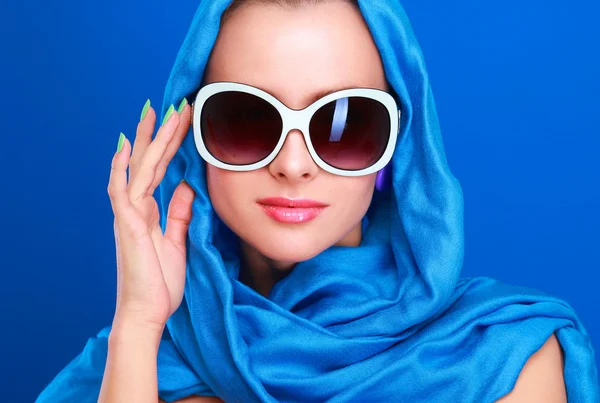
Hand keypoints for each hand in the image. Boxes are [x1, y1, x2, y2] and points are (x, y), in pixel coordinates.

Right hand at [107, 101, 193, 332]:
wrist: (147, 312)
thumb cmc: (160, 282)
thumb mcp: (177, 241)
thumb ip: (179, 213)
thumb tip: (187, 187)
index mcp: (149, 211)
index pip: (162, 170)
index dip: (172, 145)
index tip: (182, 122)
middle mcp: (136, 207)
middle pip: (151, 162)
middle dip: (163, 133)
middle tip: (175, 104)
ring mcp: (129, 214)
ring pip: (140, 168)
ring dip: (151, 140)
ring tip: (161, 111)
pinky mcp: (126, 224)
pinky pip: (122, 190)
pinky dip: (123, 167)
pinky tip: (127, 145)